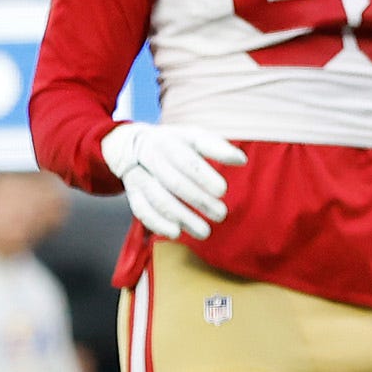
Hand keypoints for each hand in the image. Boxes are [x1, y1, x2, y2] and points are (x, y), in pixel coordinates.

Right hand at [99, 122, 243, 239]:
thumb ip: (216, 147)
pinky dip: (158, 223)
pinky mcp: (132, 192)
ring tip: (204, 232)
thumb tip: (241, 160)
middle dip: (199, 200)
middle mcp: (149, 158)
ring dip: (182, 217)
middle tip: (221, 214)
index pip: (185, 160)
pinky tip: (176, 233)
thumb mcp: (193, 138)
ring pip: (158, 199)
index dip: (203, 176)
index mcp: (167, 141)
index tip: (222, 191)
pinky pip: (141, 210)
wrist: (130, 145)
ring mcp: (138, 175)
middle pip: (173, 182)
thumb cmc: (175, 144)